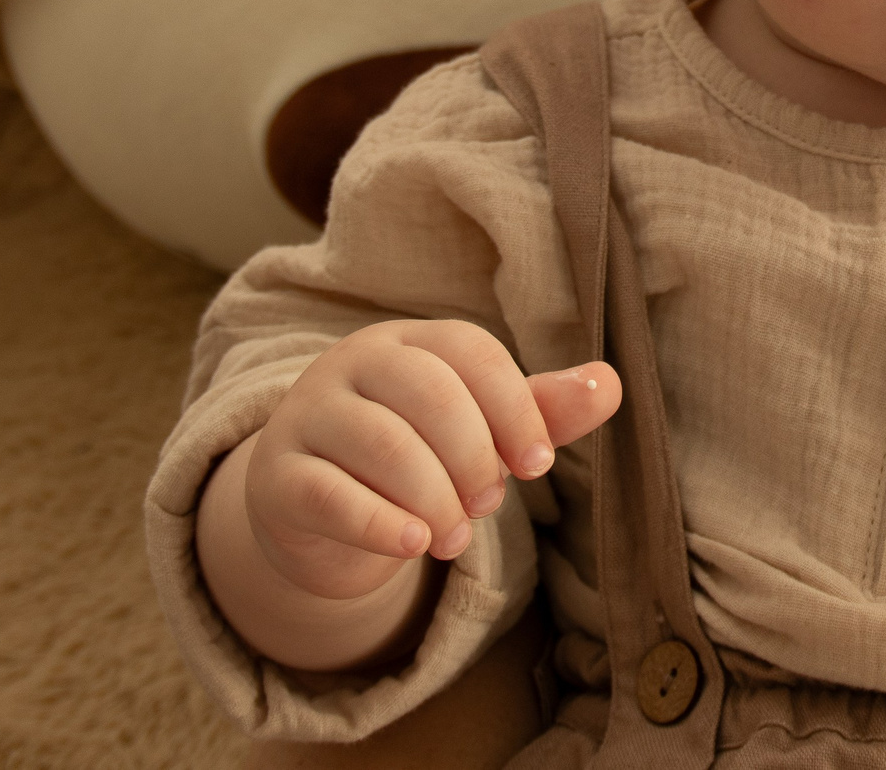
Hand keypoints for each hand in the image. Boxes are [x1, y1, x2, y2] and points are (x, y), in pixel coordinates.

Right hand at [244, 320, 622, 601]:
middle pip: (428, 392)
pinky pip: (327, 493)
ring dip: (434, 497)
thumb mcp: (480, 430)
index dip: (515, 409)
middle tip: (488, 504)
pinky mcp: (276, 476)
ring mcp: (308, 414)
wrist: (318, 511)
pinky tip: (413, 546)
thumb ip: (541, 410)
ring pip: (381, 443)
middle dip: (473, 456)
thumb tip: (610, 384)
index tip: (538, 467)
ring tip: (455, 537)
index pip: (471, 351)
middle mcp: (354, 363)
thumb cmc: (418, 456)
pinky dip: (379, 522)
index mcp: (412, 340)